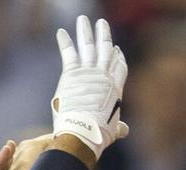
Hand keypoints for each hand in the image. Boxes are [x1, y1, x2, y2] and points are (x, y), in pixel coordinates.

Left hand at [51, 16, 128, 159]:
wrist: (83, 132)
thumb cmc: (99, 135)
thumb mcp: (113, 130)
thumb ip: (119, 127)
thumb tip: (124, 130)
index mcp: (115, 88)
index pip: (119, 66)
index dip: (118, 57)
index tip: (116, 48)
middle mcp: (104, 76)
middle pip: (105, 50)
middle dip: (104, 35)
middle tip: (102, 23)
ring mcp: (88, 72)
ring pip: (88, 46)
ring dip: (85, 31)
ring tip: (83, 19)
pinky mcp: (72, 73)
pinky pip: (69, 53)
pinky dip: (65, 42)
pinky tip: (61, 32)